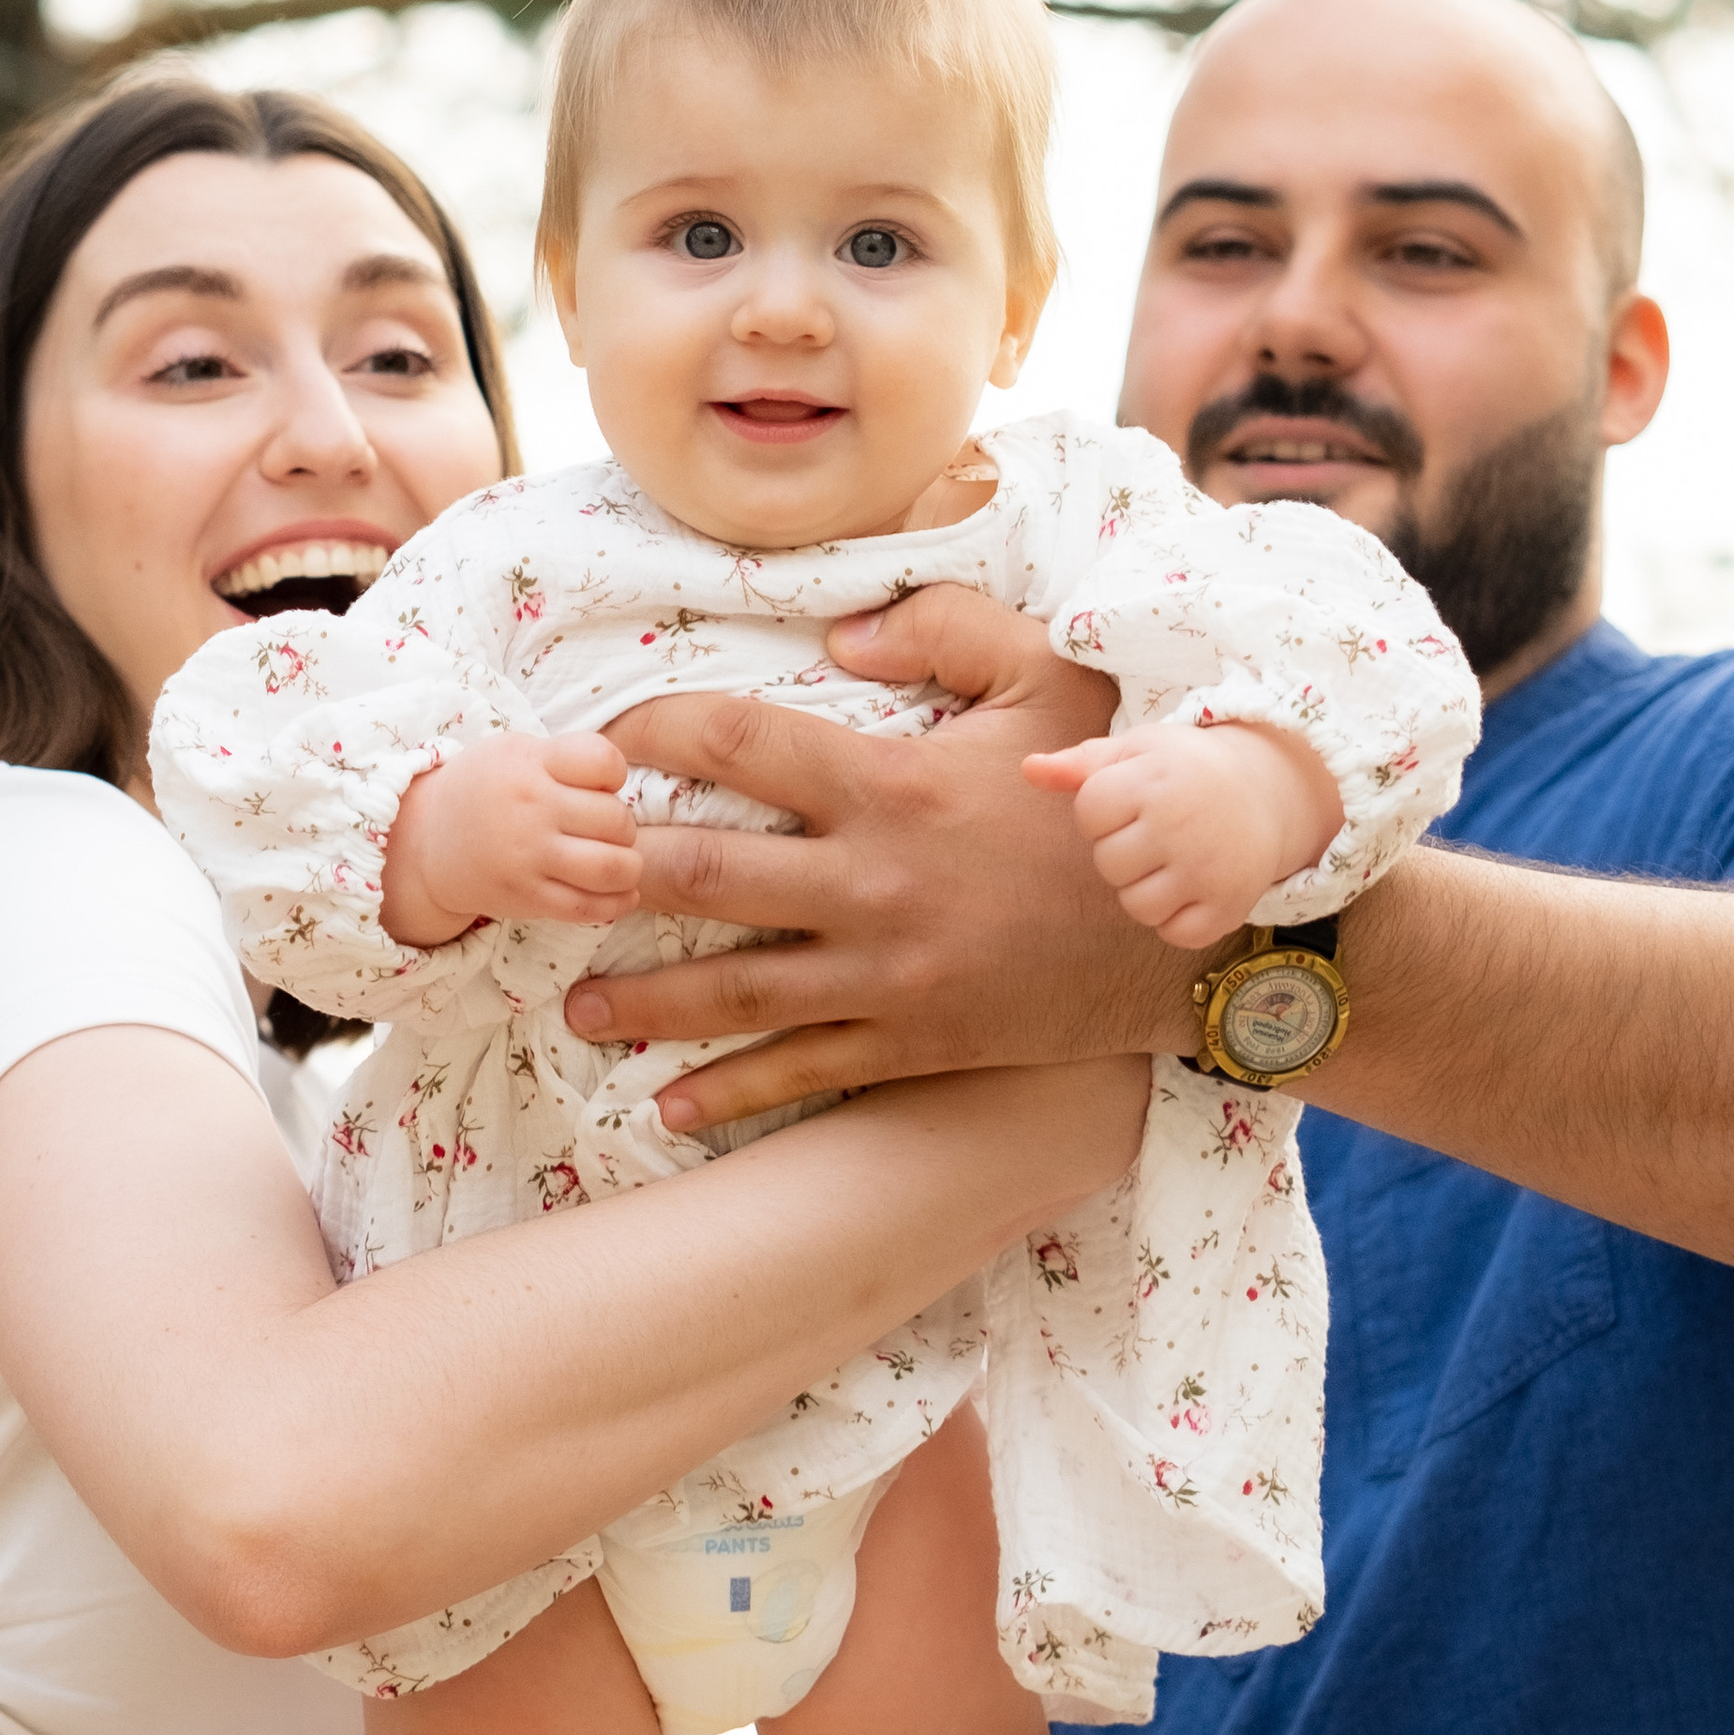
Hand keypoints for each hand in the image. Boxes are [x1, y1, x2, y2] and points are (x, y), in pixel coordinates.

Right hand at [383, 733, 642, 947]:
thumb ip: (567, 759)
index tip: (600, 785)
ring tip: (619, 861)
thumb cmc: (486, 789)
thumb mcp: (516, 751)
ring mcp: (529, 858)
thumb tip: (624, 788)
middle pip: (616, 818)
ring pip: (613, 867)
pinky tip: (622, 892)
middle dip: (623, 826)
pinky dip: (619, 902)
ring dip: (629, 866)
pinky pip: (591, 908)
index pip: (604, 761)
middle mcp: (530, 809)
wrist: (426, 842)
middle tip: (606, 829)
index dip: (615, 774)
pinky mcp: (528, 899)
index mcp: (530, 764)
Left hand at [570, 586, 1198, 1129]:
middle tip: (545, 881)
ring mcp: (886, 972)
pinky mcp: (911, 1041)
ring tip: (573, 1006)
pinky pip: (801, 1072)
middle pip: (700, 874)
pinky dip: (729, 1093)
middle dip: (605, 877)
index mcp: (890, 781)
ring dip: (641, 1002)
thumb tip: (836, 642)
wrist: (1188, 938)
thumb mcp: (1052, 680)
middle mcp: (869, 880)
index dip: (648, 728)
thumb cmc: (1110, 798)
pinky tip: (668, 1105)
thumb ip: (945, 629)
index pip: (733, 741)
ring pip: (730, 991)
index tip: (598, 739)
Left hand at [1023, 721, 1343, 949]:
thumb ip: (1080, 765)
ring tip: (1172, 859)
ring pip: (1137, 905)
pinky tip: (1192, 885)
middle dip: (1123, 850)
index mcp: (1154, 780)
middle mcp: (1182, 826)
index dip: (1104, 809)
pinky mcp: (1228, 907)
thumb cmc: (1183, 771)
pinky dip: (1177, 918)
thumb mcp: (1137, 751)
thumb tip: (1028, 769)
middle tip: (1157, 831)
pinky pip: (1174, 933)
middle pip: (1108, 864)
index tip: (1134, 799)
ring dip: (1146, 888)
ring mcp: (1208, 870)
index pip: (1089, 813)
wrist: (1266, 792)